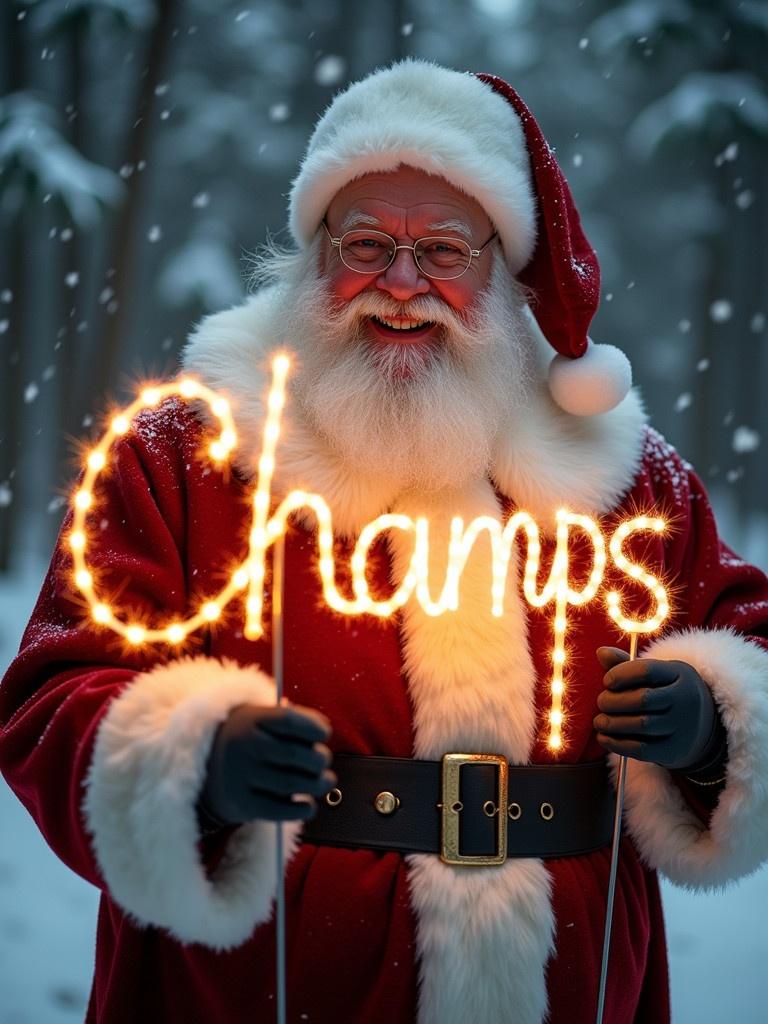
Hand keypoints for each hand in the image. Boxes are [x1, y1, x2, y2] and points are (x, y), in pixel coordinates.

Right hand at [199, 703, 335, 824]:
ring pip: (290, 783)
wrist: (205, 769)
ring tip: (325, 782)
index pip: (288, 720)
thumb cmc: (248, 740)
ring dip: (317, 784)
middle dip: (318, 759)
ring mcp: (241, 775)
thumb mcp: (260, 720)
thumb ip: (290, 721)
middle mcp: (244, 746)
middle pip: (293, 753)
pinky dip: (301, 810)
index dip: (313, 726)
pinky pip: (278, 810)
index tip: (325, 733)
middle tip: (324, 761)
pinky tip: (309, 806)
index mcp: (251, 719)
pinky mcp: (242, 803)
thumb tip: (322, 729)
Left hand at [593, 647, 718, 770]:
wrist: (701, 726)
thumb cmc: (666, 693)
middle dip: (614, 701)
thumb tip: (601, 652)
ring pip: (642, 725)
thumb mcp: (656, 675)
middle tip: (602, 703)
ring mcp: (683, 726)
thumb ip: (627, 664)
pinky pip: (642, 749)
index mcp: (680, 674)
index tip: (607, 681)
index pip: (646, 670)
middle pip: (643, 699)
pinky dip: (617, 744)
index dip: (620, 675)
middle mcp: (685, 699)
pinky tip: (604, 738)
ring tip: (600, 721)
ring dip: (613, 723)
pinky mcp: (675, 750)